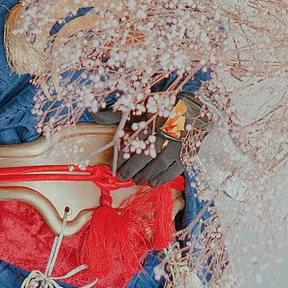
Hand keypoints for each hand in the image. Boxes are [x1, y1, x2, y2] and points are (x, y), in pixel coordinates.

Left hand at [92, 93, 211, 186]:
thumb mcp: (138, 105)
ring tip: (138, 180)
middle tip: (124, 176)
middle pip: (145, 159)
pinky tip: (154, 182)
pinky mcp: (187, 153)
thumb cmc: (161, 105)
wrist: (192, 106)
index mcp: (150, 124)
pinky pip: (174, 170)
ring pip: (159, 167)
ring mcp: (177, 146)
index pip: (134, 146)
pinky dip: (163, 179)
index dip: (124, 160)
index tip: (116, 168)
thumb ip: (116, 114)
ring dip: (146, 176)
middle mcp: (164, 136)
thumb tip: (94, 116)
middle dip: (133, 170)